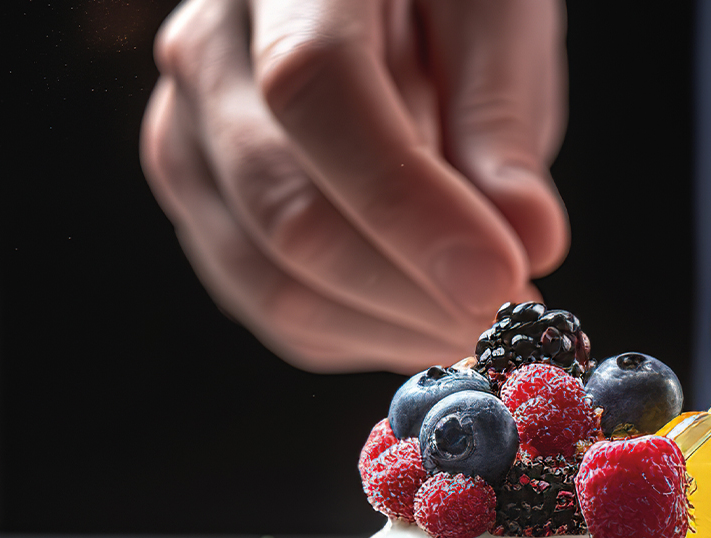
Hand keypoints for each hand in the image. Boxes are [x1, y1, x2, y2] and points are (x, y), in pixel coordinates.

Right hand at [142, 0, 569, 372]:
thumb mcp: (499, 12)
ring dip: (387, 324)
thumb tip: (528, 239)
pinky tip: (429, 316)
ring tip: (483, 321)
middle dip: (410, 285)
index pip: (313, 89)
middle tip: (513, 315)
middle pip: (280, 202)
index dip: (406, 202)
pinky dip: (356, 331)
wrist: (383, 1)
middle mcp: (205, 48)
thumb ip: (502, 116)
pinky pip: (264, 301)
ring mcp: (182, 130)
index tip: (500, 277)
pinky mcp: (198, 202)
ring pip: (265, 275)